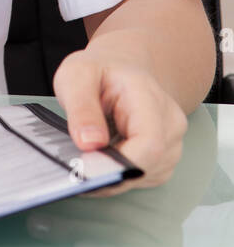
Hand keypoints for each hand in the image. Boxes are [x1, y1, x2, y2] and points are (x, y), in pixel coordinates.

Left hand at [52, 48, 188, 197]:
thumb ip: (82, 108)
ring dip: (111, 174)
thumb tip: (89, 144)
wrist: (118, 68)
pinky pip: (142, 178)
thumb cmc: (99, 71)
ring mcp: (171, 143)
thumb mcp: (77, 76)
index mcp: (150, 97)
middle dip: (108, 171)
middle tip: (76, 163)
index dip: (118, 163)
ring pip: (143, 177)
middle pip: (146, 165)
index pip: (149, 143)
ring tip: (89, 153)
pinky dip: (118, 175)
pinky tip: (102, 157)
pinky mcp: (164, 159)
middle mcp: (170, 123)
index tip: (85, 166)